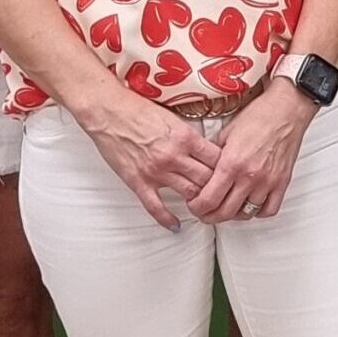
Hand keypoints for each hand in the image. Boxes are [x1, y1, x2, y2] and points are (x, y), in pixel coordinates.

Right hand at [81, 92, 223, 230]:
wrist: (108, 112)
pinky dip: (167, 219)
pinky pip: (156, 207)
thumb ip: (190, 137)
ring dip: (198, 200)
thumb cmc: (139, 110)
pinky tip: (176, 225)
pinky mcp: (138, 182)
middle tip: (222, 192)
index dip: (227, 168)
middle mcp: (174, 156)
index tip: (229, 173)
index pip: (218, 159)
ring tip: (204, 205)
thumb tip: (207, 151)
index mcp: (186, 137)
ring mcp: (156, 171)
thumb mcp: (174, 118)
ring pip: (189, 193)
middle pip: (208, 179)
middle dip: (218, 186)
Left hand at [188, 82, 317, 222]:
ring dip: (233, 214)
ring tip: (227, 207)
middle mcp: (249, 176)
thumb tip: (203, 169)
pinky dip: (258, 211)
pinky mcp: (282, 182)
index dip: (197, 207)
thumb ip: (214, 155)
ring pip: (246, 214)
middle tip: (205, 211)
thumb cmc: (259, 115)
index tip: (194, 204)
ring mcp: (267, 181)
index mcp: (231, 163)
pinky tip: (251, 204)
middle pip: (224, 213)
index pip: (208, 200)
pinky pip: (269, 210)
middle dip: (210, 216)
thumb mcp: (226, 133)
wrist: (287, 108)